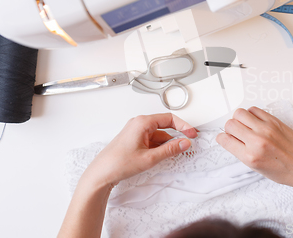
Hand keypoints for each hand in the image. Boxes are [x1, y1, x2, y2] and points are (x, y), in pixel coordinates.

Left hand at [83, 114, 197, 187]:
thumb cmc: (118, 163)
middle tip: (187, 143)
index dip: (183, 126)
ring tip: (174, 153)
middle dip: (176, 135)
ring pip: (158, 134)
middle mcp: (139, 124)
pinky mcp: (134, 139)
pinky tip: (163, 155)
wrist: (101, 174)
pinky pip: (152, 140)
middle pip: (164, 125)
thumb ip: (170, 149)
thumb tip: (184, 143)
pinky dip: (159, 146)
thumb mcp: (150, 158)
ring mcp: (136, 131)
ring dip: (167, 143)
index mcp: (142, 122)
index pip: (169, 119)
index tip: (192, 134)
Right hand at [216, 107, 292, 190]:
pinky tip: (255, 121)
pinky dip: (251, 114)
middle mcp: (257, 141)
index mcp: (250, 157)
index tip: (225, 138)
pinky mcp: (274, 121)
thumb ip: (242, 152)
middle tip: (237, 132)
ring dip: (239, 119)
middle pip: (230, 124)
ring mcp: (266, 129)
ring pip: (240, 113)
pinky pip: (254, 109)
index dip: (222, 138)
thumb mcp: (257, 168)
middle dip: (230, 128)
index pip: (225, 140)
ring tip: (246, 125)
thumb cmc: (284, 171)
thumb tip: (231, 139)